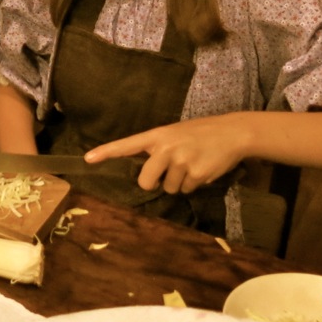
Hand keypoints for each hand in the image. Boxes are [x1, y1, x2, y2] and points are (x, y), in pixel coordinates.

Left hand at [83, 114, 249, 193]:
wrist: (232, 132)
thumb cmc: (199, 133)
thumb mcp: (174, 133)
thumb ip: (157, 149)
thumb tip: (143, 174)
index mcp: (157, 135)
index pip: (127, 145)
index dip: (106, 153)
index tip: (88, 159)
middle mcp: (166, 148)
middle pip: (145, 181)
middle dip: (153, 183)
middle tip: (166, 173)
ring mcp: (181, 161)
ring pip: (168, 188)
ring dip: (178, 182)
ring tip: (192, 163)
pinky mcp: (196, 174)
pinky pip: (186, 189)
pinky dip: (193, 184)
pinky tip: (202, 168)